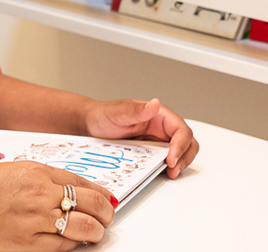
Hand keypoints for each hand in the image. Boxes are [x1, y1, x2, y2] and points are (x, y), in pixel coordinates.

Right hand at [0, 161, 114, 250]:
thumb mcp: (8, 171)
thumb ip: (38, 180)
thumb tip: (67, 192)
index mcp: (34, 171)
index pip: (81, 181)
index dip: (99, 192)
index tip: (104, 199)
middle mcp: (38, 193)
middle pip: (91, 204)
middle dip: (104, 212)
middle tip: (106, 216)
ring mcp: (34, 220)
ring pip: (85, 228)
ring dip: (95, 231)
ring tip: (94, 232)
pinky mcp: (27, 245)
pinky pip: (64, 248)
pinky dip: (74, 246)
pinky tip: (73, 242)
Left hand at [83, 97, 198, 178]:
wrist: (90, 124)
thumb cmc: (103, 115)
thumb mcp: (117, 112)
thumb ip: (136, 110)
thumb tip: (155, 104)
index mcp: (158, 115)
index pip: (181, 129)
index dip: (180, 145)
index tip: (171, 158)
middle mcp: (162, 126)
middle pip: (187, 142)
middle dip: (185, 156)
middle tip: (173, 169)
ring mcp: (158, 139)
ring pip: (182, 151)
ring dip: (181, 163)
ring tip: (170, 173)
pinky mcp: (153, 150)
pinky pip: (167, 158)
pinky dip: (170, 166)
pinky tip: (163, 172)